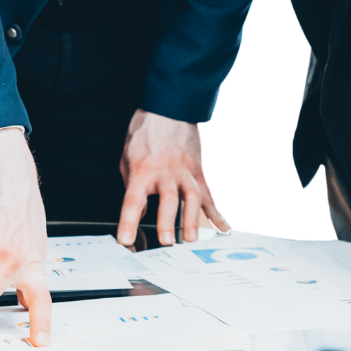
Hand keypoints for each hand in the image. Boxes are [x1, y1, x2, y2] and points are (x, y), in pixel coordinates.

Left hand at [117, 110, 230, 245]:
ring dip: (192, 220)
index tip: (126, 239)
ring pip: (192, 198)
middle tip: (166, 241)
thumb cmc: (145, 134)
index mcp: (143, 170)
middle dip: (167, 222)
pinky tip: (224, 228)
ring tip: (191, 239)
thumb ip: (133, 188)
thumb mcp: (128, 159)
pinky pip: (210, 194)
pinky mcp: (200, 171)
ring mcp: (185, 171)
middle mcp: (165, 172)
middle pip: (167, 200)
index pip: (133, 200)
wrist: (168, 109)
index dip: (129, 221)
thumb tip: (138, 213)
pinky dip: (218, 213)